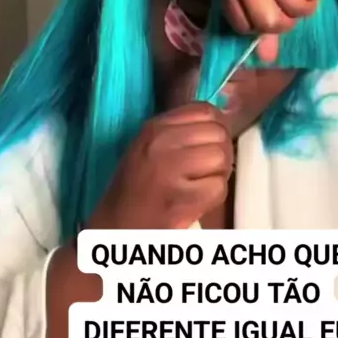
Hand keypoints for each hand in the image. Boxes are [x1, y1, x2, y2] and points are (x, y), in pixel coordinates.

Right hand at [91, 103, 233, 230]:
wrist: (116, 227)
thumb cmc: (135, 190)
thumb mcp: (149, 147)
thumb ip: (181, 130)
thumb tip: (221, 119)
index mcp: (153, 128)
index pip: (205, 110)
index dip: (217, 127)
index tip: (210, 143)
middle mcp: (160, 144)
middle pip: (218, 134)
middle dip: (221, 152)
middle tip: (207, 170)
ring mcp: (169, 170)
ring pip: (221, 159)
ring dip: (218, 175)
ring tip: (199, 186)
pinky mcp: (180, 199)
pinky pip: (218, 188)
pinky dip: (213, 198)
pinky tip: (195, 202)